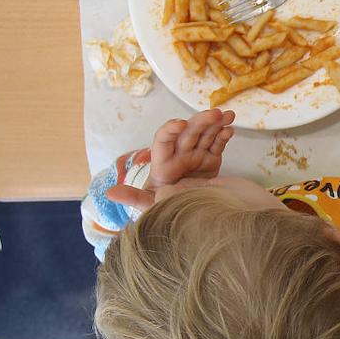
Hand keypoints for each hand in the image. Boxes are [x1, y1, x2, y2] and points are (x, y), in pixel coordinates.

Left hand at [107, 109, 234, 210]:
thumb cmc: (178, 214)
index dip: (170, 129)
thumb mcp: (156, 207)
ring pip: (205, 135)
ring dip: (215, 123)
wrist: (207, 224)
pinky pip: (217, 145)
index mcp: (164, 165)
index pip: (163, 141)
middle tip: (215, 114)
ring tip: (228, 115)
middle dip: (200, 121)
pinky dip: (224, 136)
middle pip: (188, 133)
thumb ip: (136, 198)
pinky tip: (230, 130)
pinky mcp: (213, 162)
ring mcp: (198, 158)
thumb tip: (109, 193)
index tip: (182, 124)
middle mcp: (180, 158)